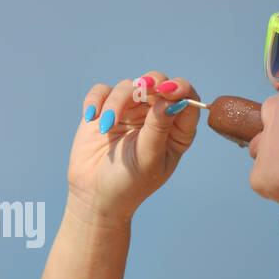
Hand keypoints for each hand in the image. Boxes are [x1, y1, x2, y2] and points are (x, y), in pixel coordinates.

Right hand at [66, 73, 201, 222]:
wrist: (94, 195)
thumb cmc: (128, 183)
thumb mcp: (148, 159)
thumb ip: (158, 129)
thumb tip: (169, 100)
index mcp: (176, 130)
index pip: (186, 99)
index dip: (180, 89)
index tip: (168, 90)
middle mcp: (154, 116)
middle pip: (159, 84)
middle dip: (151, 83)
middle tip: (143, 88)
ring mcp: (129, 111)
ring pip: (128, 87)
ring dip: (117, 102)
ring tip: (107, 126)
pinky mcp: (104, 110)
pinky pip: (102, 91)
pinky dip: (96, 99)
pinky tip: (92, 116)